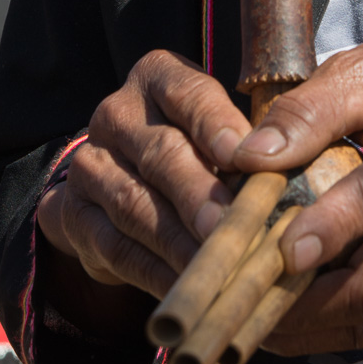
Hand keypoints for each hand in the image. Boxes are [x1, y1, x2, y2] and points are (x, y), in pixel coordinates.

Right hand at [37, 50, 251, 302]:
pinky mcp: (73, 214)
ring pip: (135, 203)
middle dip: (199, 193)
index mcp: (158, 78)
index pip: (188, 94)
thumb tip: (289, 166)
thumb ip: (253, 140)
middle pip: (161, 153)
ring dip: (178, 239)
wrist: (124, 182)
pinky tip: (185, 285)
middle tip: (229, 223)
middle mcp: (118, 113)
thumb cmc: (200, 149)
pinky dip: (154, 271)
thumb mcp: (226, 128)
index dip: (215, 125)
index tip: (242, 157)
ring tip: (213, 263)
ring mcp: (90, 164)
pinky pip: (116, 246)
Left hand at [231, 23, 362, 355]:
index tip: (282, 251)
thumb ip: (306, 111)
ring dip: (312, 324)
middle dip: (308, 303)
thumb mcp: (357, 71)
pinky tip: (283, 314)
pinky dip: (329, 323)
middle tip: (243, 301)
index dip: (330, 228)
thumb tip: (249, 157)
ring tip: (251, 317)